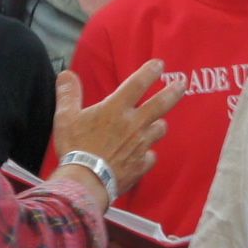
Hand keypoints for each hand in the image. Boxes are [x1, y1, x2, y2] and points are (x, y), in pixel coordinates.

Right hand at [50, 61, 179, 197]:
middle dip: (174, 91)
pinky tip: (145, 155)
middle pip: (161, 103)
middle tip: (182, 83)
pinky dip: (149, 154)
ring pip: (160, 129)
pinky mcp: (141, 165)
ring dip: (159, 124)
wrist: (86, 182)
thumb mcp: (65, 117)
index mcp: (117, 109)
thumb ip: (68, 93)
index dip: (150, 71)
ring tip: (158, 122)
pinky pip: (151, 156)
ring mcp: (141, 145)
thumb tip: (66, 74)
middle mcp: (134, 124)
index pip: (138, 83)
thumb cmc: (76, 147)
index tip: (159, 64)